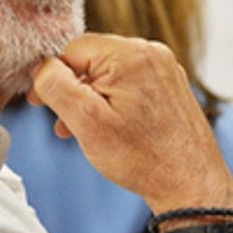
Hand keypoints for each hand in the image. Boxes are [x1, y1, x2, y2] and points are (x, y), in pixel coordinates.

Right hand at [30, 33, 232, 211]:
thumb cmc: (142, 157)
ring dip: (92, 99)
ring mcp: (165, 69)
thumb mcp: (86, 121)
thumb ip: (56, 86)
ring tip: (84, 131)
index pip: (72, 49)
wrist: (190, 183)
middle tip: (64, 123)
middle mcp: (152, 53)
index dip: (53, 76)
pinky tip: (107, 128)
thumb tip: (42, 66)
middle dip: (74, 90)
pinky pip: (130, 83)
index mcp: (131, 54)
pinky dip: (113, 102)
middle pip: (92, 59)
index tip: (42, 104)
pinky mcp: (171, 85)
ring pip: (110, 73)